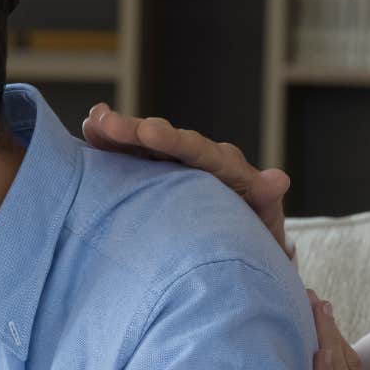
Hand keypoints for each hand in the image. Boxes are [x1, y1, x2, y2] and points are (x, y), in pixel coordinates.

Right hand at [81, 103, 292, 255]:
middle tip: (106, 123)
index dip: (175, 142)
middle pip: (168, 141)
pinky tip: (91, 127)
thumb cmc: (257, 236)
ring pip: (147, 144)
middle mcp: (201, 161)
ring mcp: (177, 166)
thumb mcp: (266, 221)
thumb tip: (278, 180)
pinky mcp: (158, 175)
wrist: (245, 247)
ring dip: (120, 132)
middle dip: (137, 132)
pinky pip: (135, 155)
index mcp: (227, 170)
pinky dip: (114, 143)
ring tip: (93, 122)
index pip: (200, 151)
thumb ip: (267, 198)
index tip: (150, 134)